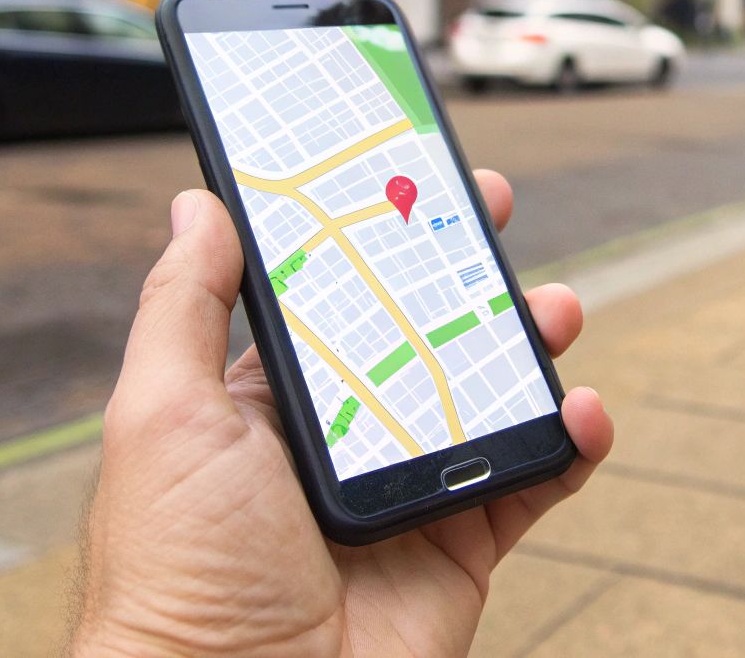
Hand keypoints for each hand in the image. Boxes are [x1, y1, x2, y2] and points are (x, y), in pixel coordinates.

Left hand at [72, 176, 612, 656]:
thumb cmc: (178, 571)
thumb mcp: (161, 418)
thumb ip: (184, 307)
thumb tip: (199, 206)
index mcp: (272, 401)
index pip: (334, 296)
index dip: (372, 233)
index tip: (407, 173)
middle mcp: (347, 437)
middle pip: (425, 330)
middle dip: (463, 267)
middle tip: (489, 210)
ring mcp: (411, 488)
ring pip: (492, 394)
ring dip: (530, 341)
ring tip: (555, 309)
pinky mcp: (464, 545)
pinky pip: (536, 480)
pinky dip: (573, 443)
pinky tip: (582, 410)